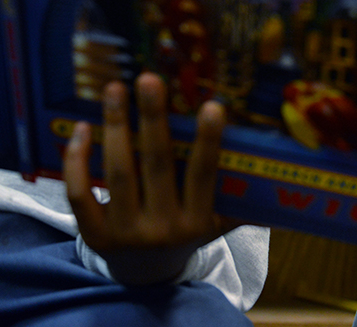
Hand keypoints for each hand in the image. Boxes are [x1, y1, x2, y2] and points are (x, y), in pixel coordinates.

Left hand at [63, 73, 234, 284]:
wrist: (146, 277)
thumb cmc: (186, 234)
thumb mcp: (216, 223)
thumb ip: (242, 200)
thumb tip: (277, 167)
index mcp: (197, 223)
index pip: (203, 176)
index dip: (208, 141)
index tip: (212, 106)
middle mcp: (162, 229)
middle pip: (156, 165)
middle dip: (152, 118)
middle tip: (148, 79)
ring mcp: (125, 233)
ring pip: (118, 172)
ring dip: (115, 126)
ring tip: (115, 89)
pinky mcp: (94, 235)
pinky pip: (80, 193)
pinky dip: (78, 160)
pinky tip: (83, 128)